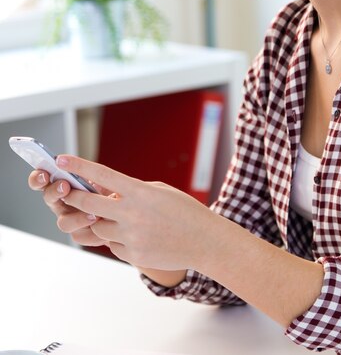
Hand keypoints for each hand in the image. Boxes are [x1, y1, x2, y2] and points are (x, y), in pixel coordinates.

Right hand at [28, 169, 109, 247]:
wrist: (123, 209)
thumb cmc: (109, 188)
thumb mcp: (100, 176)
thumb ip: (86, 173)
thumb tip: (76, 166)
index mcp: (60, 183)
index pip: (40, 180)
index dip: (38, 178)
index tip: (44, 174)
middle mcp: (61, 202)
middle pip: (48, 198)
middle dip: (54, 191)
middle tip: (65, 186)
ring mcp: (69, 218)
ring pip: (64, 223)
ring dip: (77, 218)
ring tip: (95, 214)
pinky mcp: (80, 234)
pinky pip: (81, 236)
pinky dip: (93, 232)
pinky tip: (105, 225)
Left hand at [54, 155, 214, 270]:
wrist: (204, 241)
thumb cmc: (184, 211)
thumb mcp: (159, 190)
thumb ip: (132, 190)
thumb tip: (107, 194)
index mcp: (139, 192)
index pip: (102, 175)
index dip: (79, 166)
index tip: (62, 159)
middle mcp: (132, 213)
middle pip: (88, 203)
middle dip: (73, 197)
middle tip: (65, 192)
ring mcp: (131, 237)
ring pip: (98, 227)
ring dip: (102, 221)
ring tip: (120, 219)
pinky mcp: (133, 255)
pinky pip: (113, 245)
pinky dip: (119, 239)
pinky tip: (139, 237)